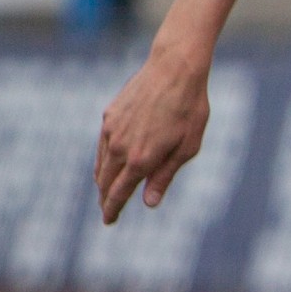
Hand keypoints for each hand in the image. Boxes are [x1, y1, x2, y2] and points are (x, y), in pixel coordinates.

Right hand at [94, 49, 210, 224]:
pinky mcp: (109, 116)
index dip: (112, 209)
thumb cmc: (189, 109)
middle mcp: (121, 147)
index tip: (108, 221)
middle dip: (105, 199)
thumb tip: (149, 203)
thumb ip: (164, 176)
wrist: (173, 70)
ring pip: (101, 164)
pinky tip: (108, 164)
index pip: (119, 193)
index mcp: (141, 159)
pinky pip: (102, 145)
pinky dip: (102, 160)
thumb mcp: (187, 147)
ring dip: (102, 181)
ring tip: (106, 192)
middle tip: (107, 212)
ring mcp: (111, 130)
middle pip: (105, 182)